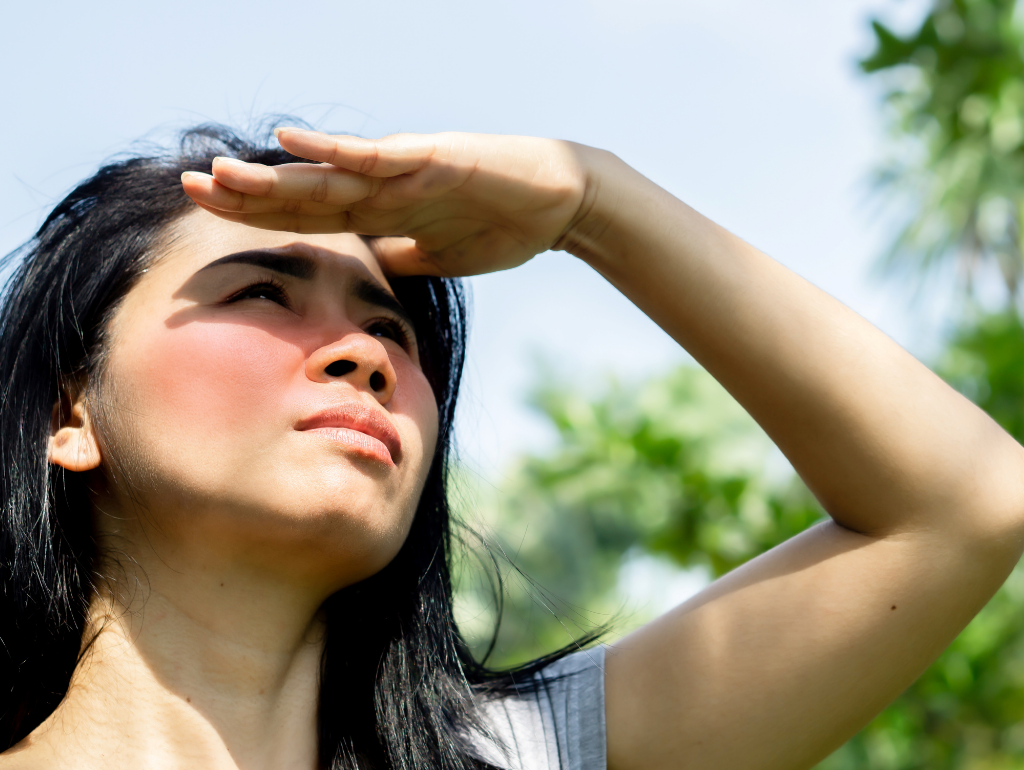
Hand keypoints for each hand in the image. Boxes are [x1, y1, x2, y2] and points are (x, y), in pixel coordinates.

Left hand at [181, 129, 589, 276]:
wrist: (559, 205)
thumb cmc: (502, 227)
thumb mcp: (435, 258)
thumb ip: (397, 258)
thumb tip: (364, 273)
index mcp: (381, 212)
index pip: (308, 218)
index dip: (259, 218)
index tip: (210, 219)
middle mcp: (382, 187)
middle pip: (303, 194)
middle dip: (246, 195)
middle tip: (187, 187)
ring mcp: (404, 170)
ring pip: (328, 175)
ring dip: (273, 177)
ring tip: (218, 173)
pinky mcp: (432, 158)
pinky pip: (379, 156)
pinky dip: (337, 152)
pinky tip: (293, 142)